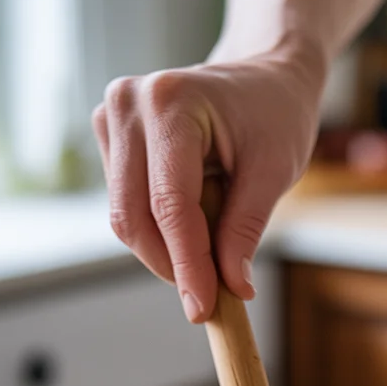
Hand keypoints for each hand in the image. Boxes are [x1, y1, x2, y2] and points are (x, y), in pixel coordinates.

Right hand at [92, 53, 323, 321]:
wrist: (262, 75)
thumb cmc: (275, 115)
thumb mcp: (274, 172)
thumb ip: (245, 230)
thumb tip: (232, 289)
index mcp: (170, 103)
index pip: (170, 205)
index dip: (186, 264)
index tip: (202, 310)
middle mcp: (127, 105)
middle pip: (134, 216)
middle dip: (172, 266)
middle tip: (209, 299)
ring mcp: (112, 119)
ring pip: (127, 218)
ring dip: (167, 249)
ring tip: (215, 242)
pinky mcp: (111, 139)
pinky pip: (128, 207)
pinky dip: (160, 231)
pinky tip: (196, 221)